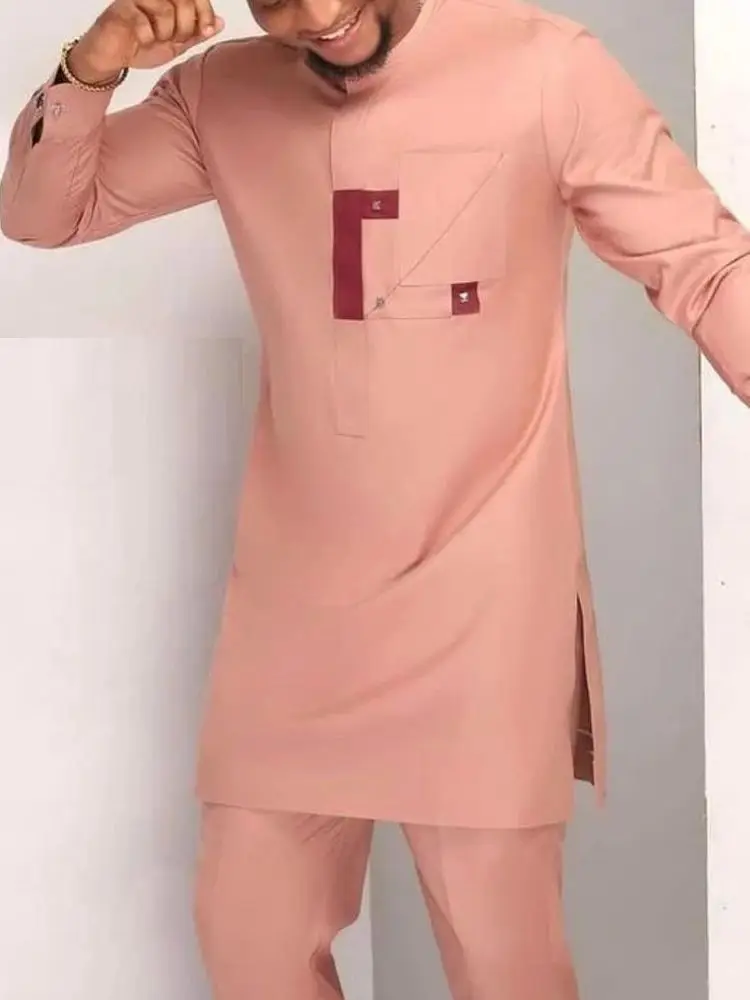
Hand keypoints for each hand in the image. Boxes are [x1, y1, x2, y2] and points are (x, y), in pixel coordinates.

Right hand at [67, 0, 224, 84]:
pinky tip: (142, 41)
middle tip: (175, 38)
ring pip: (166, 9)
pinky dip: (147, 37)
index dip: (205, 12)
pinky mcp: (121, 8)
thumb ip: (196, 34)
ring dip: (166, 33)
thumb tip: (221, 22)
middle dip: (186, 26)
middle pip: (183, 0)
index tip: (208, 30)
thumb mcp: (176, 44)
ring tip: (156, 39)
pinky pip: (144, 21)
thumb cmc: (140, 45)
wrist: (111, 57)